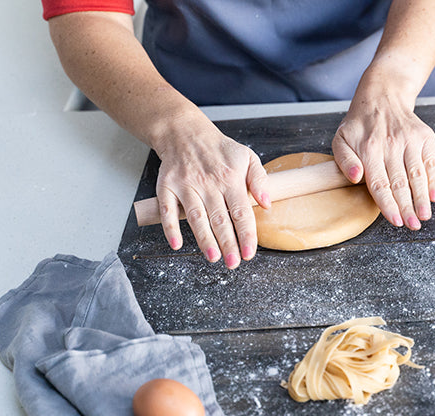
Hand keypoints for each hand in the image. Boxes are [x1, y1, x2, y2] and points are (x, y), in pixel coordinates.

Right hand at [153, 121, 271, 267]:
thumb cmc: (220, 150)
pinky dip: (170, 228)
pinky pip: (167, 210)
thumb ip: (260, 180)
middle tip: (233, 263)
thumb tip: (267, 204)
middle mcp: (208, 183)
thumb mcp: (248, 157)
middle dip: (228, 243)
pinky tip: (177, 244)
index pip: (241, 212)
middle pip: (220, 219)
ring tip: (213, 257)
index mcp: (231, 179)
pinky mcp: (167, 186)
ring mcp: (186, 185)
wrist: (185, 132)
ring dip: (204, 239)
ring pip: (196, 217)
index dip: (246, 234)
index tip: (250, 253)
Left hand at [331, 85, 434, 230]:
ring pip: (417, 175)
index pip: (379, 184)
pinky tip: (434, 196)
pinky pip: (431, 162)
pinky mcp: (424, 137)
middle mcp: (391, 144)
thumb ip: (344, 161)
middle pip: (400, 184)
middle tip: (412, 226)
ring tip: (424, 216)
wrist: (382, 97)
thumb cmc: (360, 126)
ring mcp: (410, 140)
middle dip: (407, 208)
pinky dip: (434, 180)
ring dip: (422, 199)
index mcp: (369, 149)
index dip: (388, 205)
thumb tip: (354, 178)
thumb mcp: (340, 139)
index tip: (396, 221)